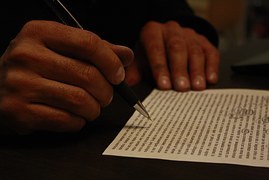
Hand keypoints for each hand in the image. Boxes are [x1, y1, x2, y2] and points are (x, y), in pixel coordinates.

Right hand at [0, 20, 132, 133]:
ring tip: (92, 106)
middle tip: (107, 95)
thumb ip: (95, 49)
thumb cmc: (35, 66)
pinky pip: (66, 120)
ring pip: (79, 100)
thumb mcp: (61, 48)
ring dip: (94, 108)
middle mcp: (27, 55)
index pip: (88, 43)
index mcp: (39, 32)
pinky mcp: (18, 111)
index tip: (118, 74)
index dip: (111, 62)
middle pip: (87, 75)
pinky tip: (75, 116)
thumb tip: (126, 55)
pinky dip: (79, 121)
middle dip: (106, 91)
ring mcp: (20, 84)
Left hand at [125, 21, 219, 90]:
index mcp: (152, 32)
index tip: (164, 85)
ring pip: (195, 50)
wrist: (167, 41)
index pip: (155, 48)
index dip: (160, 67)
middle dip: (180, 69)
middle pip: (177, 48)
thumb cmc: (152, 55)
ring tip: (197, 87)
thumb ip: (135, 72)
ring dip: (197, 70)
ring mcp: (189, 34)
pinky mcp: (204, 41)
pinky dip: (212, 66)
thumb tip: (128, 85)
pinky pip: (211, 52)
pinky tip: (211, 79)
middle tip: (182, 88)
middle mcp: (171, 30)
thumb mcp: (141, 61)